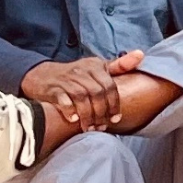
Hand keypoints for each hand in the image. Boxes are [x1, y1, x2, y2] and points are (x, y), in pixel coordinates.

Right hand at [21, 52, 138, 130]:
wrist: (42, 75)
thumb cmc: (76, 75)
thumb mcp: (97, 68)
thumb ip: (119, 65)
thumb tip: (141, 54)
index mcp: (95, 65)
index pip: (110, 86)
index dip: (114, 104)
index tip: (116, 119)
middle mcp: (81, 70)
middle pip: (97, 93)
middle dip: (101, 112)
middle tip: (102, 126)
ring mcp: (66, 79)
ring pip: (82, 97)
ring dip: (87, 115)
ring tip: (90, 127)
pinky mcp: (52, 88)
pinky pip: (63, 99)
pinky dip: (70, 110)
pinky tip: (74, 120)